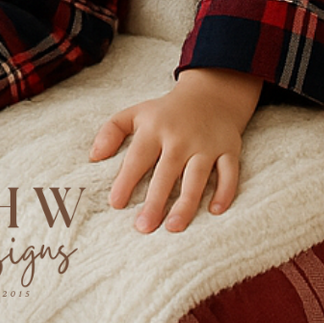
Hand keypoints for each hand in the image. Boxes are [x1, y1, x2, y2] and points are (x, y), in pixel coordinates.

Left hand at [89, 67, 261, 233]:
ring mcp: (206, 145)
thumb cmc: (165, 112)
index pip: (137, 158)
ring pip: (198, 177)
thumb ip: (111, 131)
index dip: (126, 180)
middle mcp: (180, 138)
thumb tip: (93, 156)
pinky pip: (229, 173)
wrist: (209, 95)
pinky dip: (225, 191)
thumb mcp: (135, 113)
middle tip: (143, 227)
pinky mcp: (229, 150)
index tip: (115, 203)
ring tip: (173, 227)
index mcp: (155, 129)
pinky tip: (214, 211)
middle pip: (167, 173)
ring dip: (186, 202)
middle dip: (155, 201)